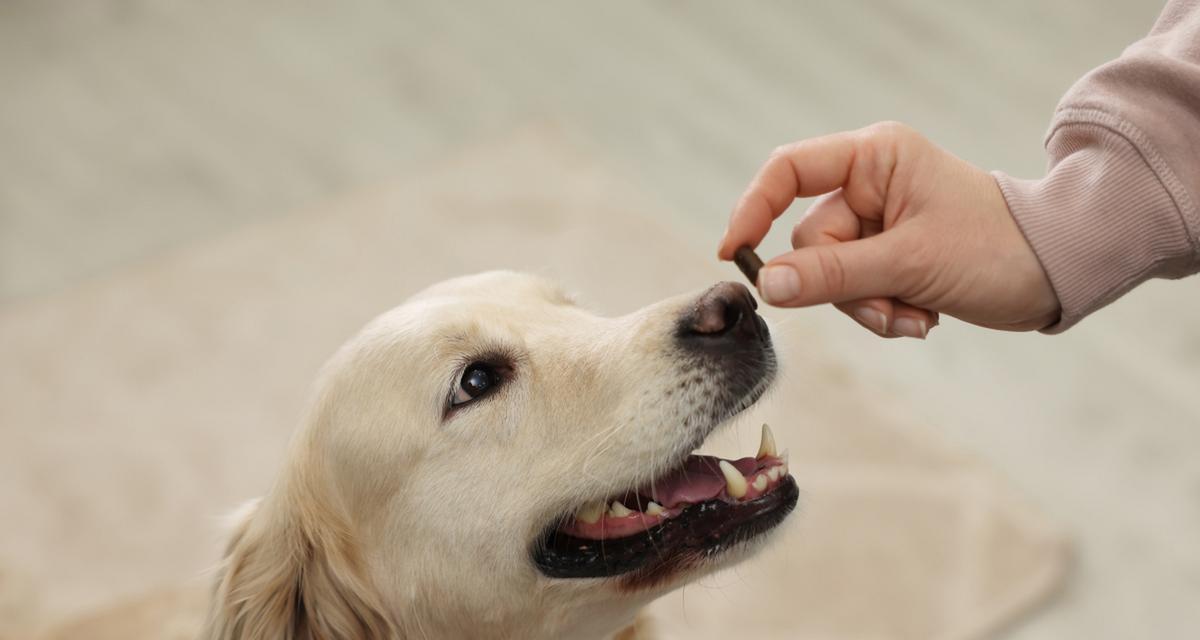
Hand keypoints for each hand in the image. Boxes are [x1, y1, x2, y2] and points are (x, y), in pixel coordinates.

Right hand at [718, 122, 1059, 337]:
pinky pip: (854, 291)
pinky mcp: (887, 255)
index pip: (788, 171)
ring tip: (915, 314)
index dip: (753, 209)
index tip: (735, 255)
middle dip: (845, 287)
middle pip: (810, 241)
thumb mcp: (909, 262)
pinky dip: (883, 312)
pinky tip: (921, 316)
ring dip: (869, 307)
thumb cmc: (996, 248)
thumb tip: (768, 286)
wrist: (1056, 274)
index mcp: (874, 158)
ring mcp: (877, 222)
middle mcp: (870, 184)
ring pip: (830, 276)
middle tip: (890, 307)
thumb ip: (834, 274)